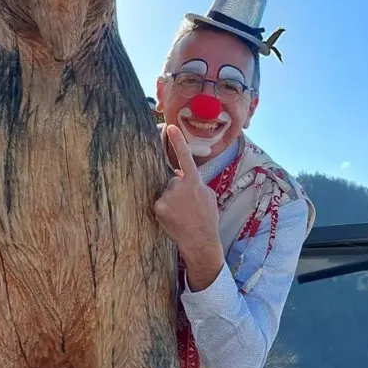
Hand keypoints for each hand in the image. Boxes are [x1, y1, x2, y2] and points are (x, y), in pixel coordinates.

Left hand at [154, 126, 224, 287]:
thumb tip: (181, 174)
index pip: (185, 157)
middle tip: (187, 207)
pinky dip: (165, 210)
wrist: (200, 241)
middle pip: (173, 180)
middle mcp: (179, 186)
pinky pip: (159, 203)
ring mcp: (168, 196)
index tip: (170, 126)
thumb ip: (196, 183)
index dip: (178, 141)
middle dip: (178, 190)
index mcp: (194, 182)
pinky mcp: (159, 207)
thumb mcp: (208, 196)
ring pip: (166, 192)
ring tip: (182, 215)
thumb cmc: (207, 219)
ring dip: (171, 201)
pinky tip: (174, 219)